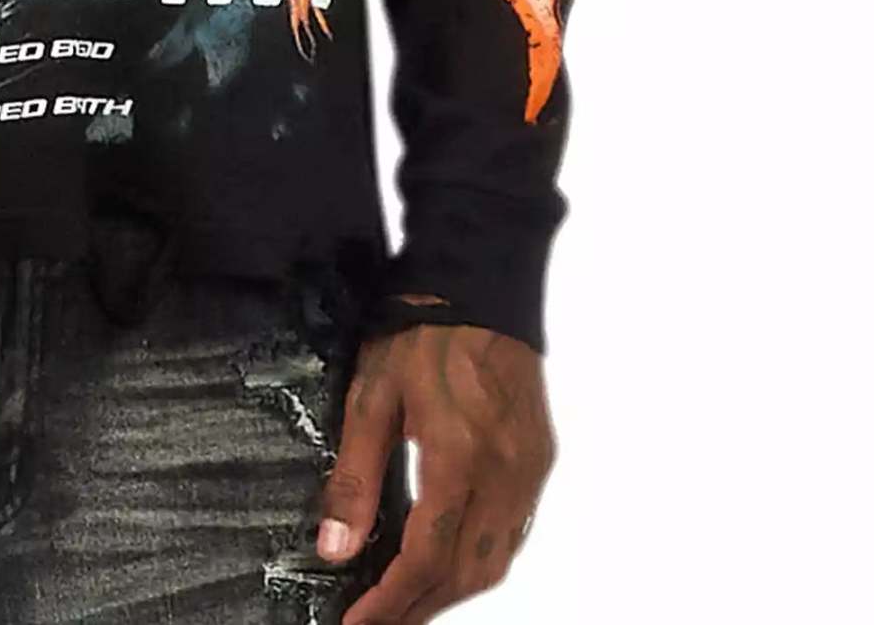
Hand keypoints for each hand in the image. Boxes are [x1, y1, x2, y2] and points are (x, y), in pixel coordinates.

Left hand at [316, 310, 555, 622]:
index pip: (426, 558)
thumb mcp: (372, 395)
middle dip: (419, 608)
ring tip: (406, 602)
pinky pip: (513, 534)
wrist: (480, 283)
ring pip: (495, 562)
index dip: (391, 602)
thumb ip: (355, 476)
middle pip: (465, 574)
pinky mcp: (539, 461)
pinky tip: (450, 564)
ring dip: (450, 591)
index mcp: (459, 457)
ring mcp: (529, 471)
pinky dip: (479, 562)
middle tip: (377, 622)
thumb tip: (335, 547)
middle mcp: (504, 475)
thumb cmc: (422, 331)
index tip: (357, 624)